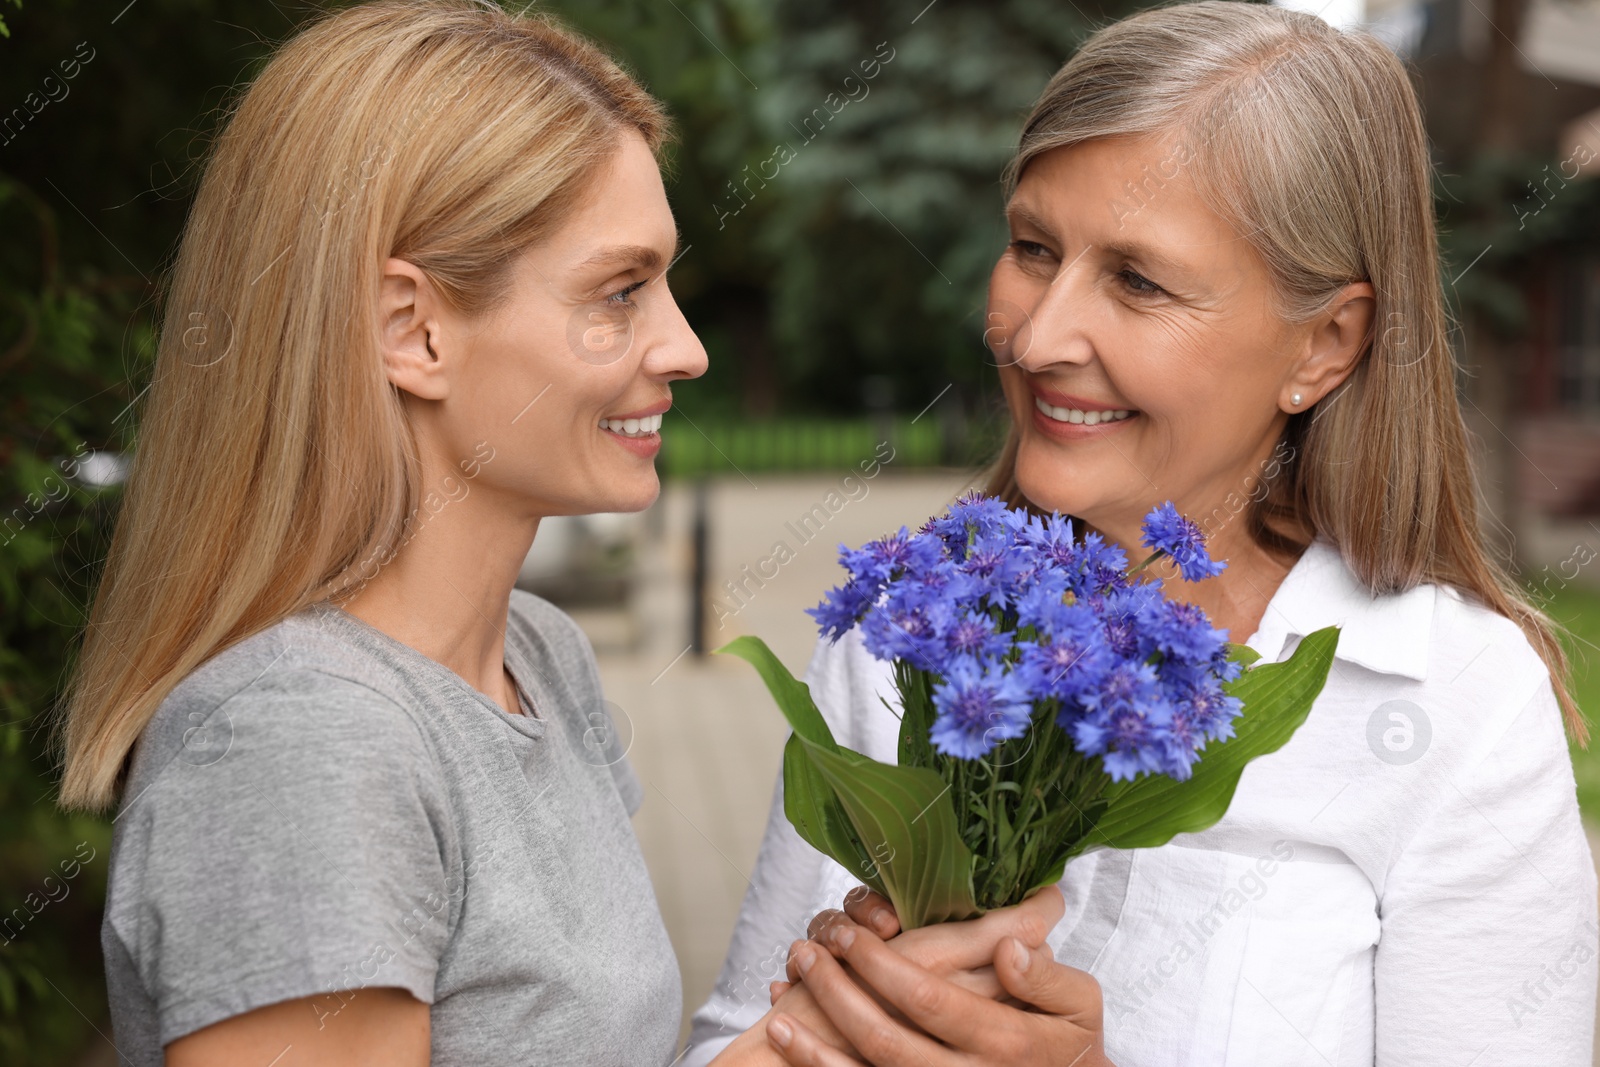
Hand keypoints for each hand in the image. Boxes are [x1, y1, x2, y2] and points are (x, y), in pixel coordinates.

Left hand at [765, 887, 1113, 1065]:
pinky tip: (784, 1036)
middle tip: (808, 947)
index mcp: (1006, 1042)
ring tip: (785, 986)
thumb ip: (1048, 976)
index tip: (849, 932)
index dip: (882, 966)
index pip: (931, 1001)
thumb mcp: (1081, 1007)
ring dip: (812, 1039)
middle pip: (887, 1040)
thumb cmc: (1068, 1046)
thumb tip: (1009, 947)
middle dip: (838, 991)